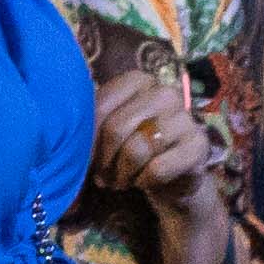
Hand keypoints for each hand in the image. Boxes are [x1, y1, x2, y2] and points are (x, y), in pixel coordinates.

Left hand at [88, 60, 219, 209]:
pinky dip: (144, 182)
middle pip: (116, 128)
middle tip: (103, 177)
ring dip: (123, 174)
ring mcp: (185, 117)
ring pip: (137, 149)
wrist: (171, 176)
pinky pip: (158, 168)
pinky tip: (144, 182)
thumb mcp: (108, 131)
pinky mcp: (198, 145)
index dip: (87, 139)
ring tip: (122, 181)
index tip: (85, 157)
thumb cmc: (132, 148)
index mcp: (139, 81)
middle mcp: (165, 93)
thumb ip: (90, 124)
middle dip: (104, 160)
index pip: (100, 106)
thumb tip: (66, 133)